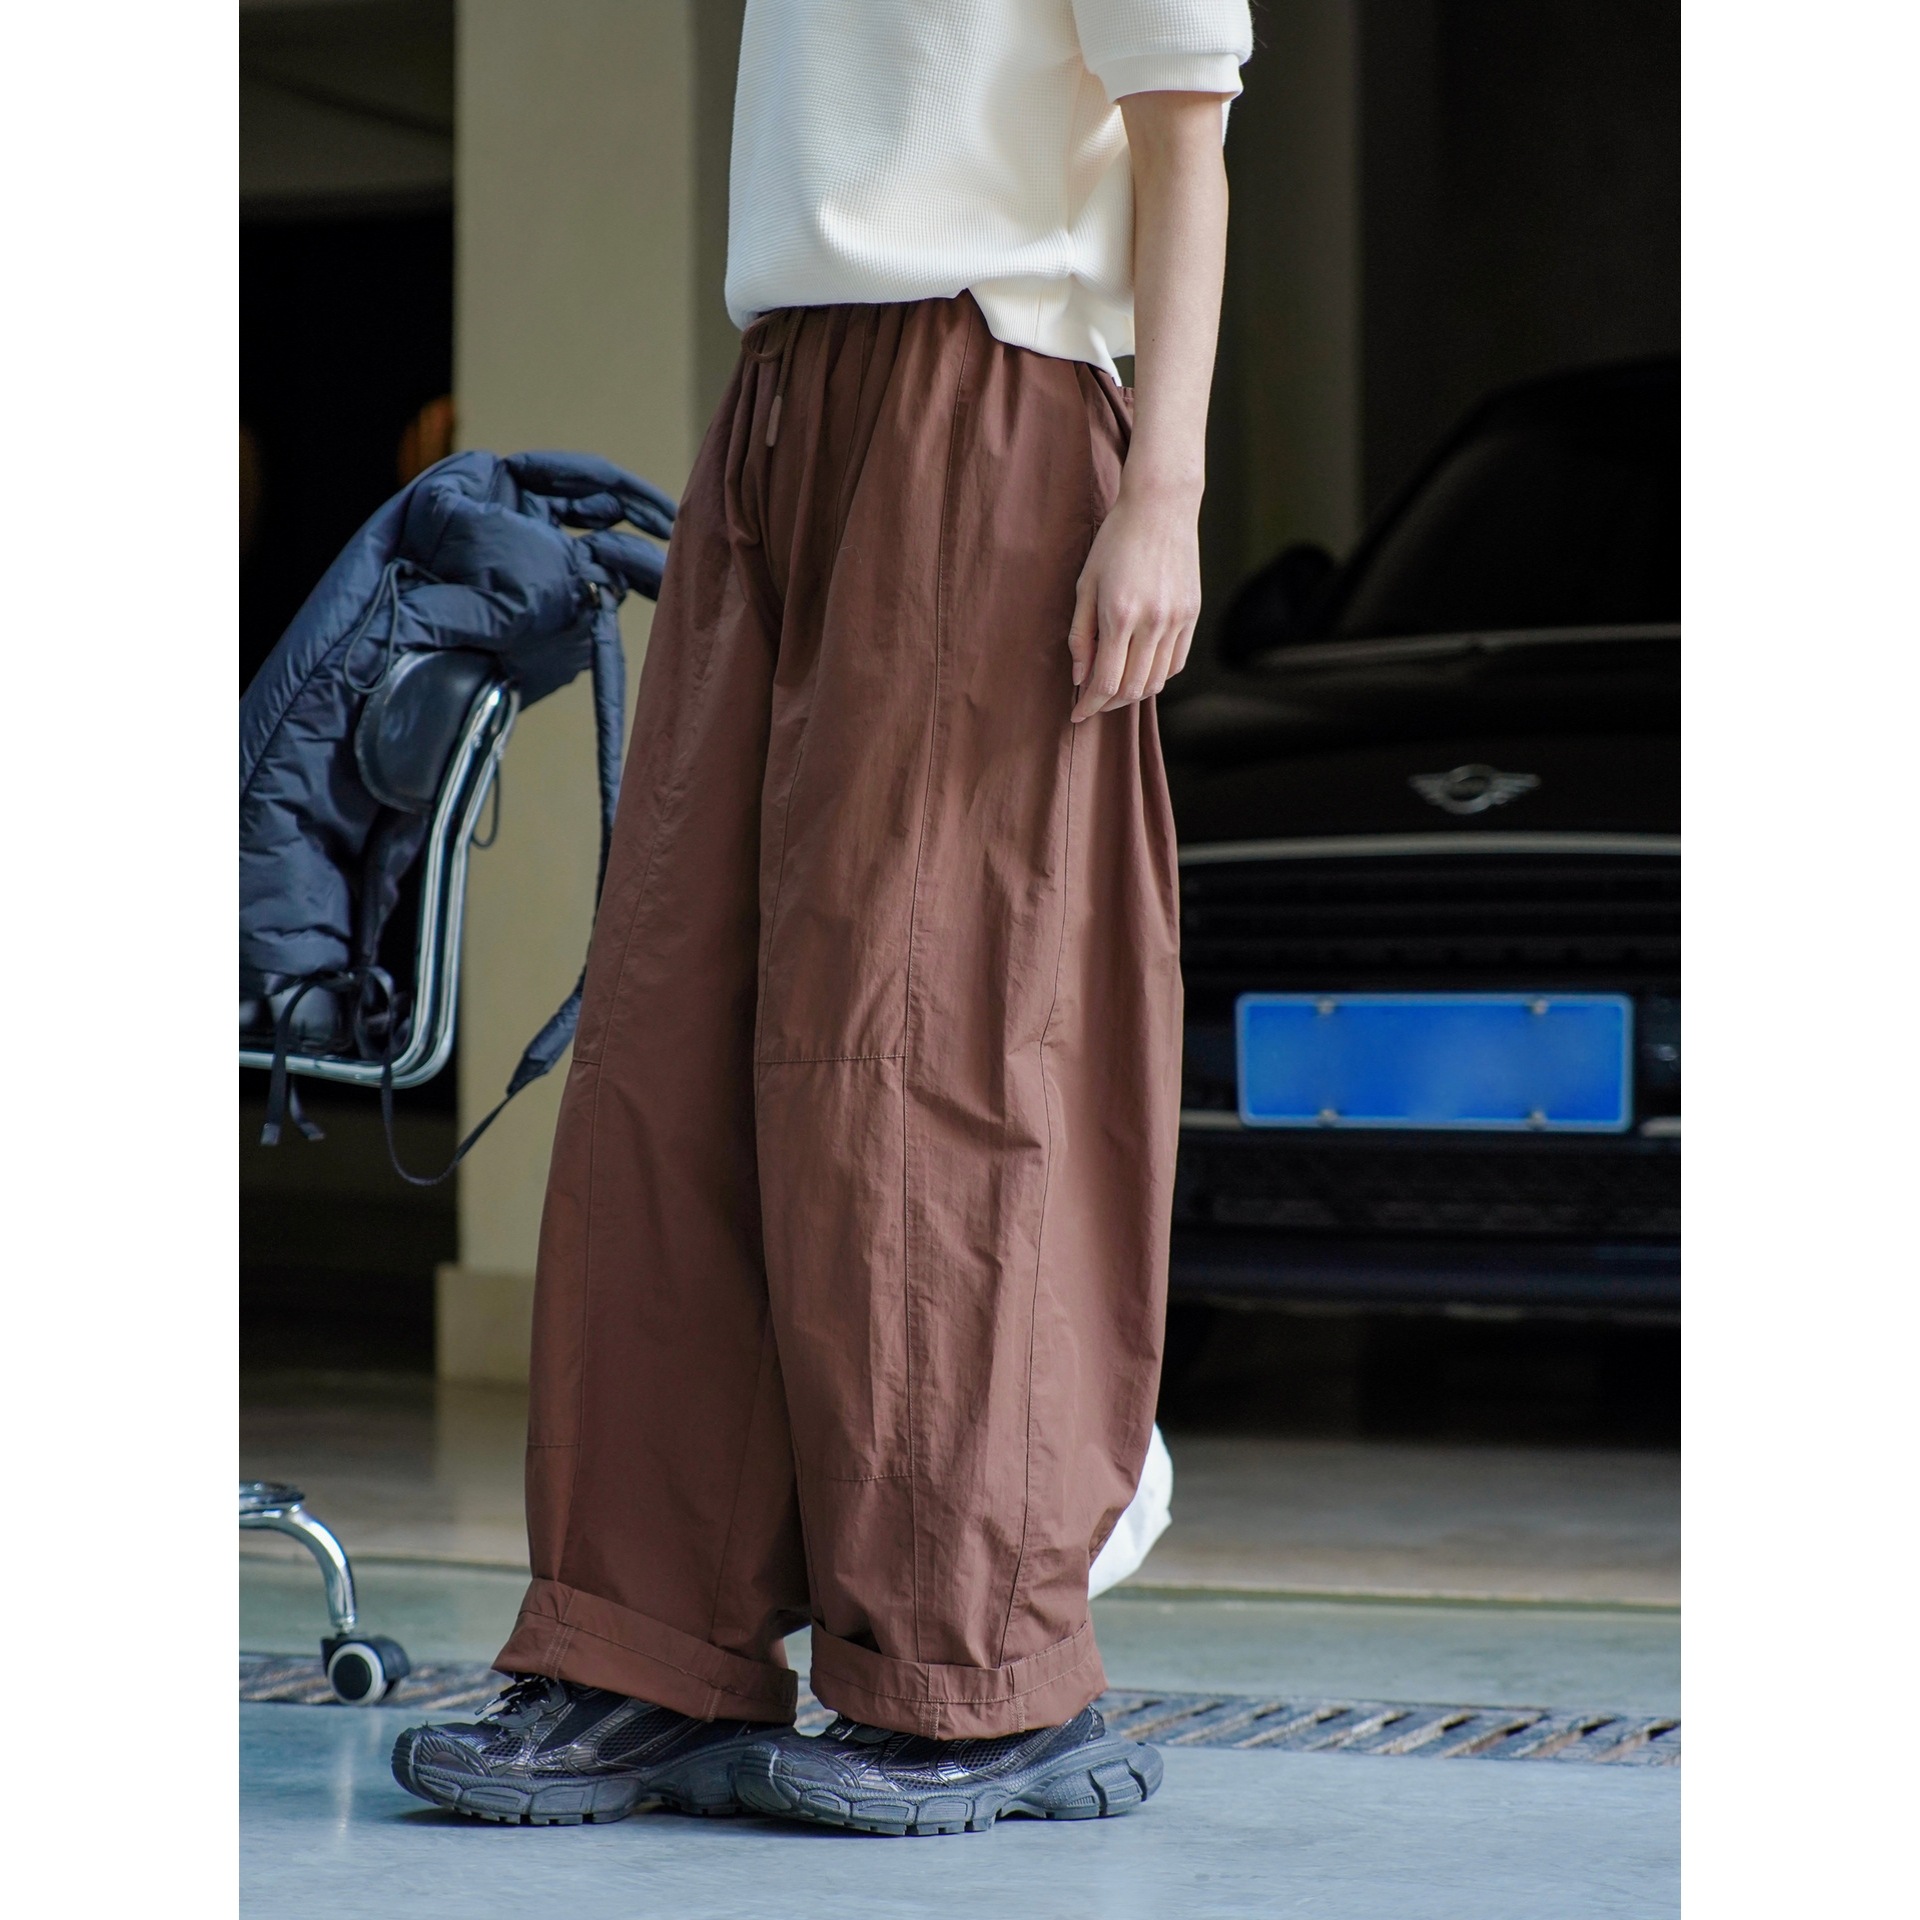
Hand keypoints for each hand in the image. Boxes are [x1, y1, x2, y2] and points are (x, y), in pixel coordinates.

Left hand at [1067, 484, 1201, 722]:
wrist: (1161, 507)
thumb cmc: (1115, 541)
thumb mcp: (1086, 584)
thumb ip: (1080, 635)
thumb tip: (1080, 677)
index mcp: (1119, 615)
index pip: (1106, 681)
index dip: (1090, 705)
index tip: (1077, 715)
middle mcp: (1152, 623)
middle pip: (1133, 688)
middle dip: (1109, 703)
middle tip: (1093, 702)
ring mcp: (1177, 620)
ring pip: (1157, 680)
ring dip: (1134, 692)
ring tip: (1115, 686)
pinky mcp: (1192, 615)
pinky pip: (1176, 663)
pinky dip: (1157, 675)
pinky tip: (1141, 668)